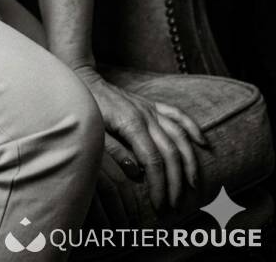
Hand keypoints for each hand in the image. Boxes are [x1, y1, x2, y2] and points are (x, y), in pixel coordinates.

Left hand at [72, 64, 208, 212]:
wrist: (83, 79)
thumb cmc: (87, 108)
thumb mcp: (94, 132)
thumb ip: (115, 151)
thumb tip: (137, 173)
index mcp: (131, 124)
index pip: (153, 161)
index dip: (160, 186)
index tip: (160, 206)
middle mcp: (146, 116)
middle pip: (170, 152)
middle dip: (176, 182)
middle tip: (175, 205)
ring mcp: (151, 109)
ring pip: (179, 136)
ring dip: (189, 161)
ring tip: (193, 185)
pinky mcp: (152, 105)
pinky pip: (177, 114)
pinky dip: (192, 128)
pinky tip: (202, 143)